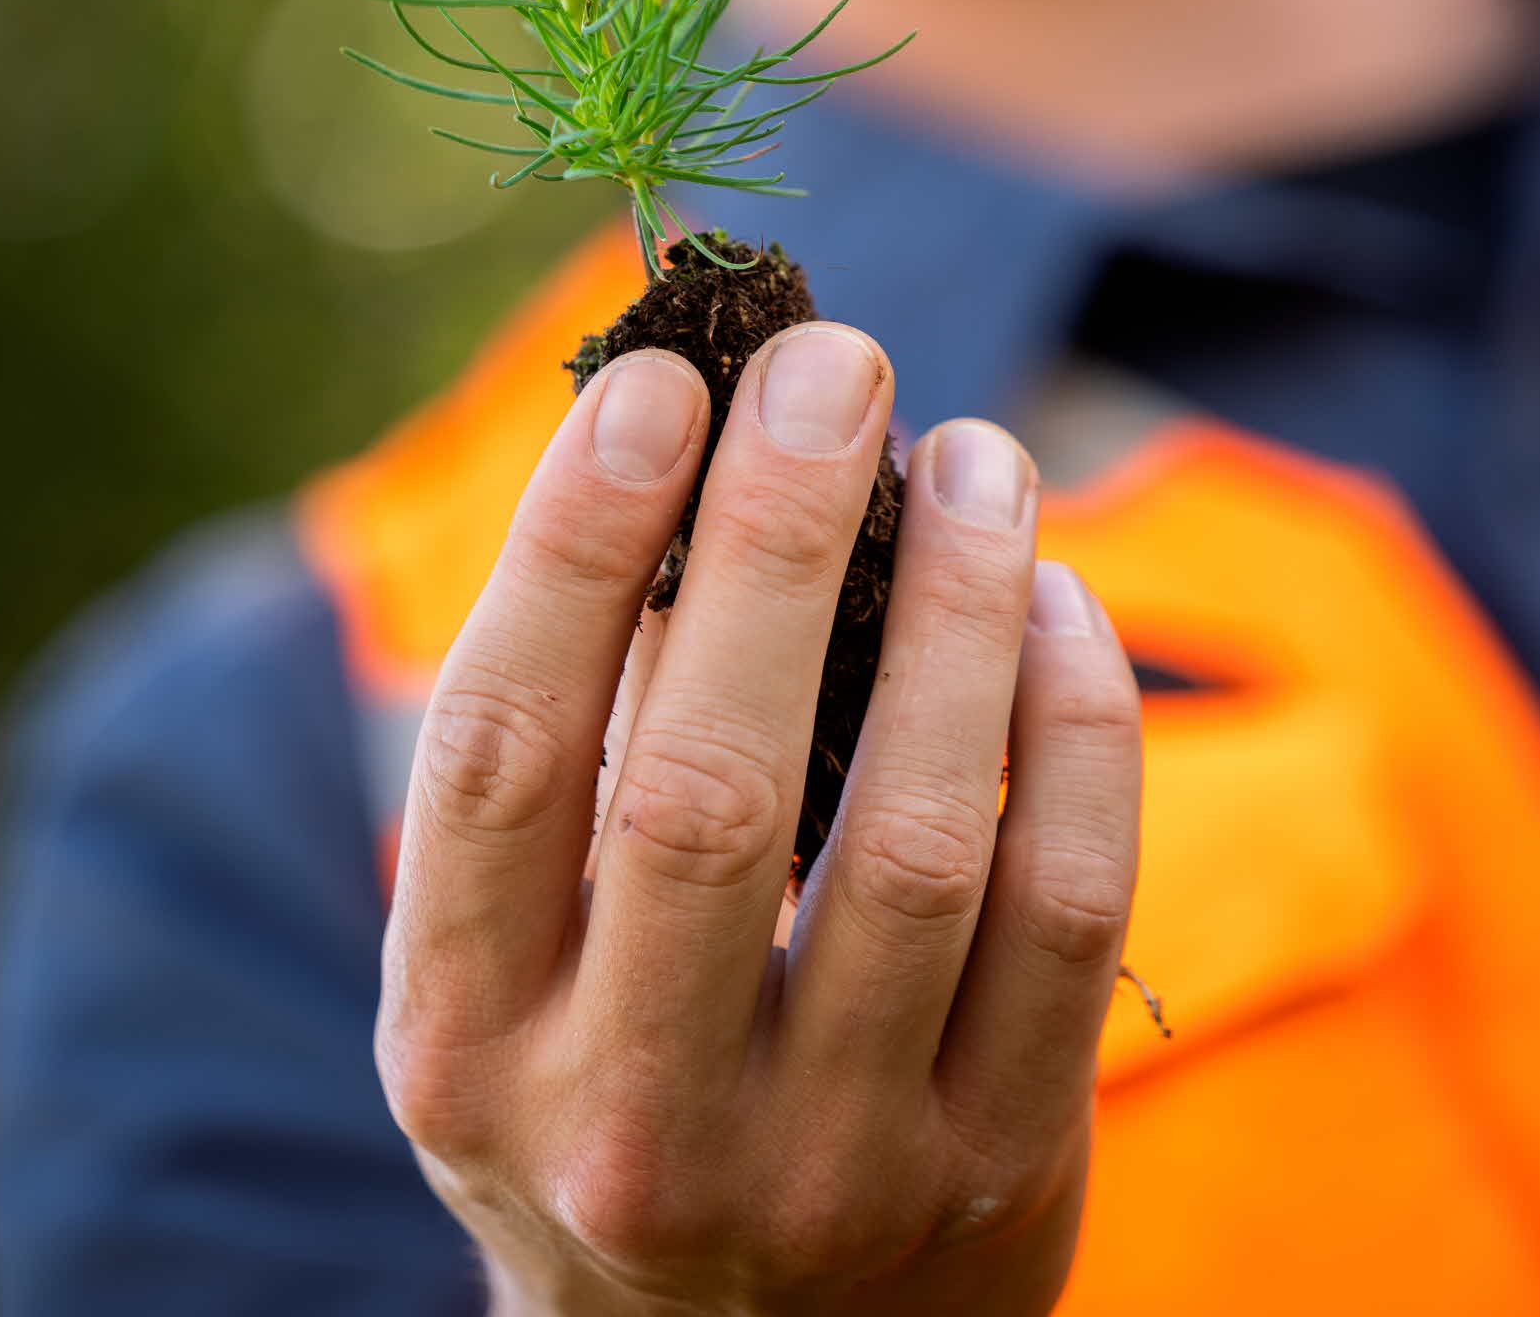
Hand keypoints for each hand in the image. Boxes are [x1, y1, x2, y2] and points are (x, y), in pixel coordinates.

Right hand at [376, 319, 1141, 1316]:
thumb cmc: (598, 1078)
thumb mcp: (508, 960)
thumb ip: (565, 746)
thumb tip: (686, 452)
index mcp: (466, 1038)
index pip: (501, 755)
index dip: (577, 548)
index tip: (660, 383)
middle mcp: (628, 1120)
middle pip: (709, 788)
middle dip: (776, 539)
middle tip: (832, 361)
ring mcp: (828, 1168)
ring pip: (916, 838)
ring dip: (953, 607)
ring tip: (974, 452)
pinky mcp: (1000, 1177)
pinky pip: (1065, 913)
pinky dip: (1073, 727)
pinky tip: (1052, 598)